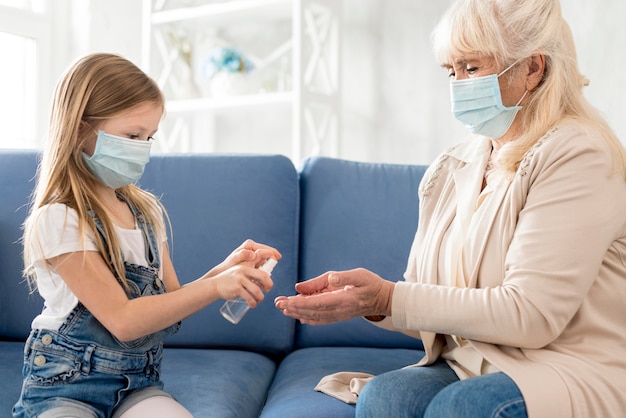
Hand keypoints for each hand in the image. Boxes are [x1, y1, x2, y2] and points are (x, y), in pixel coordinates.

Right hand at [207, 239, 280, 306]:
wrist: (214, 285)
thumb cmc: (229, 280)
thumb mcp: (239, 273)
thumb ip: (249, 275)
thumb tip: (263, 283)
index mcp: (246, 267)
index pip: (262, 271)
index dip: (268, 280)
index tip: (268, 287)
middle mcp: (244, 271)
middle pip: (263, 277)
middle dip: (268, 286)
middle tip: (266, 292)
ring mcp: (240, 279)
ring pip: (256, 290)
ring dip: (260, 297)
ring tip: (258, 301)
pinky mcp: (236, 288)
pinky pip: (248, 297)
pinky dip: (252, 302)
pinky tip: (252, 305)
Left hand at [274, 268, 394, 324]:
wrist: (382, 299)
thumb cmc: (370, 283)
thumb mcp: (357, 275)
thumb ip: (340, 277)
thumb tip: (328, 278)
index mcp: (342, 300)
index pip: (316, 303)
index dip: (300, 303)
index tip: (286, 301)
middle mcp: (338, 311)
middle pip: (311, 311)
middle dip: (293, 308)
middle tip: (277, 303)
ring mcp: (338, 316)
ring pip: (314, 317)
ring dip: (297, 313)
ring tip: (283, 307)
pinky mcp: (339, 316)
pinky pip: (321, 320)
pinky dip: (308, 318)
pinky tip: (299, 317)